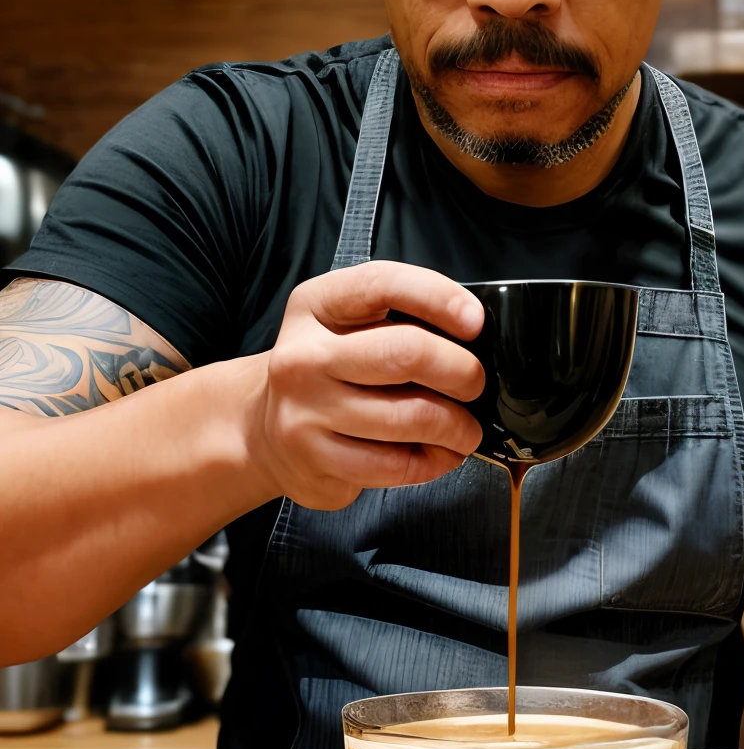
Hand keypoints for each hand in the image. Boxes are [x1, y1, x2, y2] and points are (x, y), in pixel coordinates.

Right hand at [247, 260, 485, 509]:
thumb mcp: (346, 325)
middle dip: (461, 371)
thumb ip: (398, 318)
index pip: (383, 284)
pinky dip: (434, 462)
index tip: (475, 321)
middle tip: (474, 384)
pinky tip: (439, 454)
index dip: (440, 298)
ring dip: (456, 427)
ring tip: (465, 429)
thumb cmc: (327, 372)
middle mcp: (304, 356)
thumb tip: (472, 335)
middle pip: (406, 353)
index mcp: (316, 306)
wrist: (263, 429)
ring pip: (410, 417)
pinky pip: (395, 465)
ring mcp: (306, 411)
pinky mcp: (317, 460)